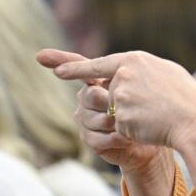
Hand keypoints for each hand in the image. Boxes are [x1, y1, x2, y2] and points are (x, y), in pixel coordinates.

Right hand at [37, 49, 165, 171]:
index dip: (60, 60)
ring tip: (131, 125)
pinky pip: (93, 137)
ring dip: (113, 122)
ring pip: (88, 117)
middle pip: (87, 94)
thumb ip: (135, 73)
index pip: (80, 67)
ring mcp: (88, 119)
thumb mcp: (146, 85)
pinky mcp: (92, 139)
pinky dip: (113, 138)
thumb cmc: (154, 108)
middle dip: (105, 100)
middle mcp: (90, 99)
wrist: (156, 137)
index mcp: (101, 81)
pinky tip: (127, 138)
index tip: (40, 56)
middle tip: (122, 107)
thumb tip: (131, 63)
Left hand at [38, 49, 195, 152]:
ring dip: (129, 118)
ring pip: (113, 112)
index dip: (73, 67)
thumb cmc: (186, 97)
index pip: (97, 63)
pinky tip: (150, 126)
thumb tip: (125, 71)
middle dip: (121, 104)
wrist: (195, 120)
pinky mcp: (120, 118)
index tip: (55, 70)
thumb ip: (141, 70)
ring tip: (155, 115)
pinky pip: (119, 127)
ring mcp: (120, 96)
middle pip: (107, 92)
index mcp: (134, 60)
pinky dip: (133, 130)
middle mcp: (123, 75)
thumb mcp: (165, 72)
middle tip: (149, 107)